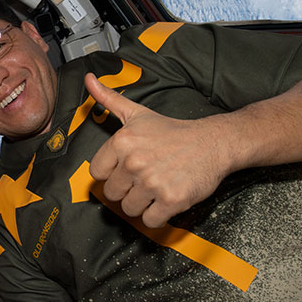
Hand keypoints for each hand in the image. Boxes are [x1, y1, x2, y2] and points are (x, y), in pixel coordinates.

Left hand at [85, 73, 230, 227]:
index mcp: (122, 142)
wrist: (213, 143)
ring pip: (129, 209)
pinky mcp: (171, 200)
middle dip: (126, 189)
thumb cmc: (173, 131)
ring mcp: (153, 183)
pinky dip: (157, 215)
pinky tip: (165, 198)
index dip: (111, 173)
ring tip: (156, 186)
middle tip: (145, 178)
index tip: (126, 168)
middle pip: (112, 194)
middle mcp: (134, 162)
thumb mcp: (138, 112)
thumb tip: (88, 80)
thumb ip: (109, 99)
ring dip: (141, 203)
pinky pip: (150, 221)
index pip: (97, 173)